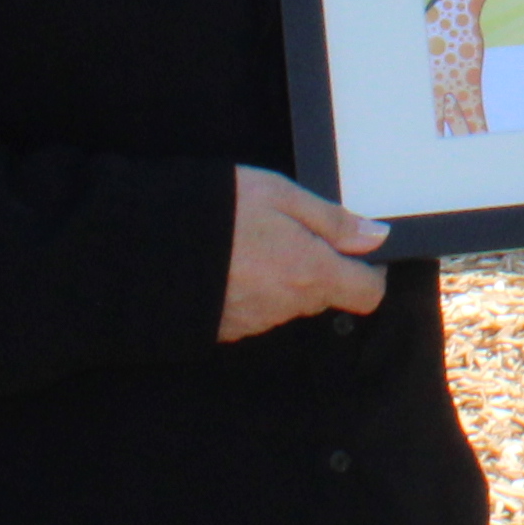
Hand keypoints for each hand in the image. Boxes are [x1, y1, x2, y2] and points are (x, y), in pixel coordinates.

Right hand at [221, 164, 389, 339]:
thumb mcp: (281, 195)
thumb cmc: (218, 211)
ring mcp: (256, 322)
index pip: (368, 293)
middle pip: (326, 294)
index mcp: (311, 273)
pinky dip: (253, 289)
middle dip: (320, 266)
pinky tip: (231, 263)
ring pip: (289, 301)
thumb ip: (333, 220)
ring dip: (283, 277)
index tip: (356, 248)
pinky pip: (256, 310)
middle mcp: (289, 306)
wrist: (146, 248)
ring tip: (251, 241)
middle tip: (291, 229)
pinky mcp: (227, 329)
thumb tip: (377, 237)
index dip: (371, 270)